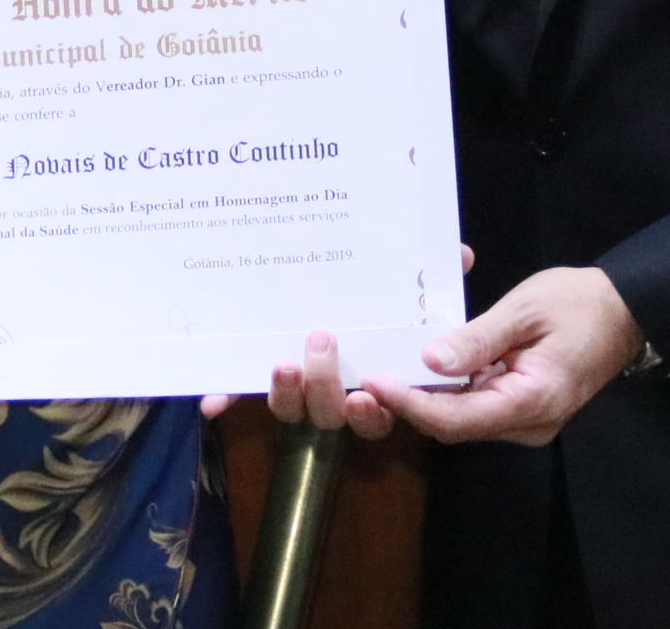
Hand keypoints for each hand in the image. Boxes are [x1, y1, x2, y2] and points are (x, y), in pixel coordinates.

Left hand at [208, 245, 470, 427]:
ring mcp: (296, 387)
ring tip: (282, 363)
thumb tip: (460, 254)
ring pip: (291, 410)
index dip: (374, 411)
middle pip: (331, 415)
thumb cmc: (382, 294)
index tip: (369, 392)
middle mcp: (334, 392)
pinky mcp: (260, 374)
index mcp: (372, 380)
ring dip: (284, 393)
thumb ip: (434, 276)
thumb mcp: (406, 287)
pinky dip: (226, 396)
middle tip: (322, 343)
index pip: (379, 411)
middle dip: (326, 387)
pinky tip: (209, 403)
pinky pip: (241, 392)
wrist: (337, 285)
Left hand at [357, 266, 642, 447]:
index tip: (374, 383)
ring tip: (380, 370)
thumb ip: (478, 338)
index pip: (458, 418)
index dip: (412, 404)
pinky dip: (445, 389)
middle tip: (362, 379)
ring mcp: (525, 420)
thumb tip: (430, 360)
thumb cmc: (579, 303)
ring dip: (423, 398)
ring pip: (461, 419)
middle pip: (454, 425)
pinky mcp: (520, 407)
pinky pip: (474, 405)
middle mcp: (528, 423)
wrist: (625, 311)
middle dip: (408, 405)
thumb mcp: (524, 310)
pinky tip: (417, 365)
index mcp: (533, 401)